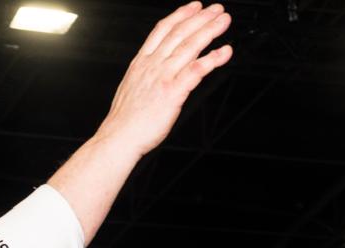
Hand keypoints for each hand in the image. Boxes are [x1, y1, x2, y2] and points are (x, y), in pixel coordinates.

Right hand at [94, 3, 232, 160]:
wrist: (119, 137)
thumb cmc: (125, 120)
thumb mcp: (131, 87)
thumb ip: (145, 75)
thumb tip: (154, 71)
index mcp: (141, 62)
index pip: (162, 30)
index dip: (180, 15)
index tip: (194, 7)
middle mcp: (152, 65)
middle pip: (179, 33)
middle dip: (200, 18)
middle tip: (216, 10)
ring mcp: (163, 77)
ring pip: (189, 46)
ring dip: (209, 31)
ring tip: (223, 22)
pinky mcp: (172, 92)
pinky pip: (196, 71)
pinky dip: (213, 59)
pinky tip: (224, 52)